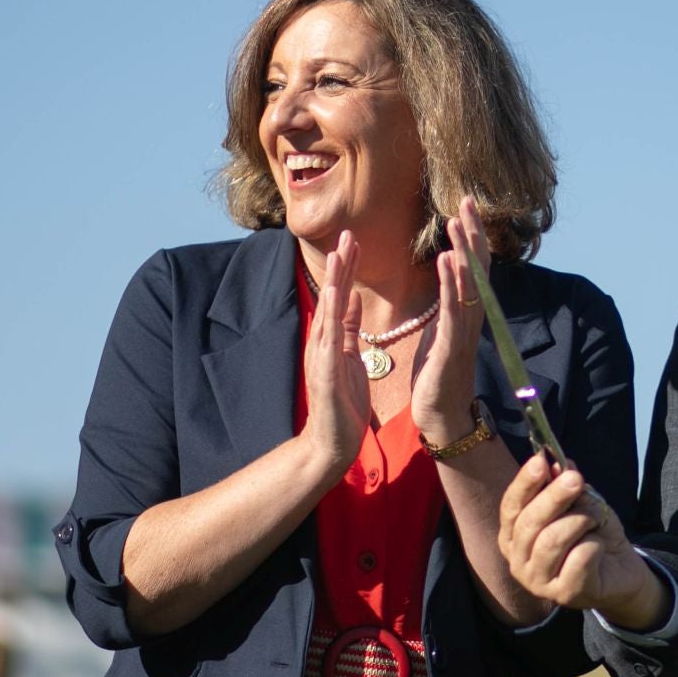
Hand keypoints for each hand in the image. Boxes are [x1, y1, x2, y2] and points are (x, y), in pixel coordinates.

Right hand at [300, 231, 370, 473]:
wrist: (331, 443)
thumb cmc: (342, 403)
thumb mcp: (349, 357)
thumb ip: (347, 327)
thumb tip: (349, 296)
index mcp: (333, 339)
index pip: (341, 297)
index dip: (348, 269)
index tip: (355, 240)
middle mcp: (324, 343)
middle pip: (332, 297)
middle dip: (340, 265)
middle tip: (348, 233)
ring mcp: (323, 357)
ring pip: (328, 313)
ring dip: (334, 283)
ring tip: (339, 255)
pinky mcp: (327, 373)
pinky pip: (330, 340)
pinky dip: (332, 316)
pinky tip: (335, 296)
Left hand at [413, 196, 490, 442]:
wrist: (441, 417)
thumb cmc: (438, 377)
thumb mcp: (441, 333)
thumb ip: (448, 304)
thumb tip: (449, 277)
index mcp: (466, 313)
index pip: (474, 267)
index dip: (471, 237)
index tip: (464, 207)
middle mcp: (471, 318)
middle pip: (478, 268)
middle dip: (472, 234)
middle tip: (467, 201)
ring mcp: (463, 332)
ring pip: (470, 284)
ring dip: (465, 250)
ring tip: (458, 221)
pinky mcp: (451, 347)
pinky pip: (454, 310)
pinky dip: (452, 282)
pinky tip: (449, 259)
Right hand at [498, 454, 665, 624]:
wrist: (621, 572)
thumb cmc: (592, 535)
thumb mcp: (580, 504)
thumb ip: (565, 486)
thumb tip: (557, 463)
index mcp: (514, 537)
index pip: (511, 507)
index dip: (524, 483)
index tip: (540, 461)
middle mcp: (518, 561)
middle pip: (530, 522)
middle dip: (554, 496)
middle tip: (576, 479)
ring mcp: (537, 582)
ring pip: (552, 539)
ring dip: (580, 520)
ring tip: (595, 517)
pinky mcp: (564, 594)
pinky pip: (579, 557)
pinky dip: (595, 544)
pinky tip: (600, 547)